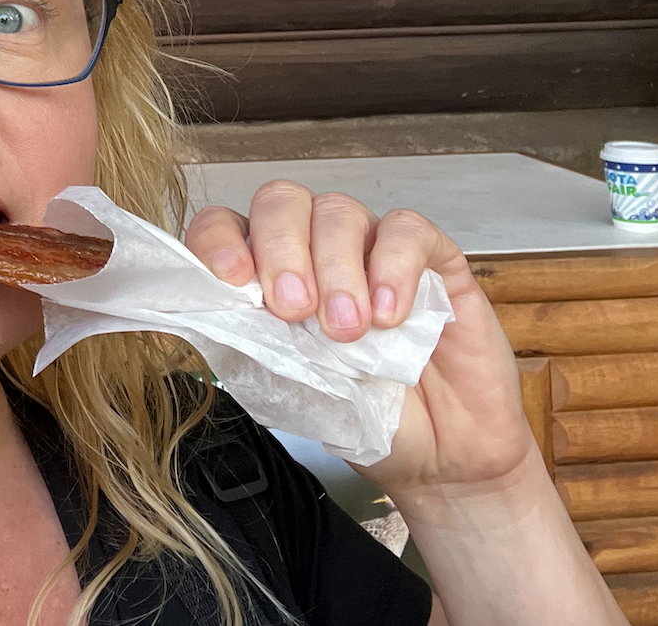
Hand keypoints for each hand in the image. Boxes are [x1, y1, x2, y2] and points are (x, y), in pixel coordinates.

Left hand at [184, 180, 535, 497]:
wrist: (439, 455)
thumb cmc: (361, 416)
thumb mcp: (295, 388)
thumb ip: (260, 344)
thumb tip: (224, 315)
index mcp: (268, 271)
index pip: (226, 226)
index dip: (218, 241)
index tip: (231, 279)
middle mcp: (316, 246)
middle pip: (282, 202)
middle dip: (281, 250)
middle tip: (293, 309)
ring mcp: (373, 245)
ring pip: (340, 212)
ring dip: (336, 269)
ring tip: (347, 330)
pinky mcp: (433, 257)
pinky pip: (407, 231)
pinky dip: (393, 267)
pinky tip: (390, 314)